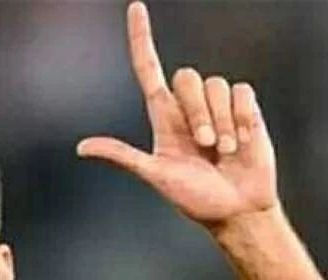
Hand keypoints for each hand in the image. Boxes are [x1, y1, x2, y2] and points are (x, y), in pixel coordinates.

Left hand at [77, 2, 278, 230]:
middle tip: (205, 146)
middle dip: (197, 113)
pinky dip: (241, 119)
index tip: (136, 7)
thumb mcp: (157, 176)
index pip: (148, 69)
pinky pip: (241, 92)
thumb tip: (82, 147)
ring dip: (221, 122)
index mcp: (164, 118)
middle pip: (187, 76)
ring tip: (224, 152)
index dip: (141, 38)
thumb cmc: (196, 199)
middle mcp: (189, 108)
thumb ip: (123, 157)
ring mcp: (218, 107)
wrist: (237, 211)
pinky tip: (242, 143)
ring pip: (216, 84)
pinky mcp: (244, 110)